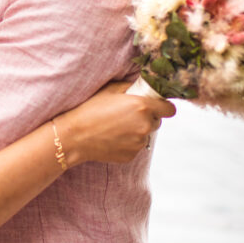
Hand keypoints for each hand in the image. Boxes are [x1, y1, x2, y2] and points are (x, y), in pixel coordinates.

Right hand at [57, 80, 175, 164]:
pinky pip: (136, 146)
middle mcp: (145, 126)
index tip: (155, 105)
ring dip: (137, 131)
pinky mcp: (131, 156)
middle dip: (147, 117)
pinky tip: (112, 137)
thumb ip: (131, 87)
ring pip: (145, 135)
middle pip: (157, 121)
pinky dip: (128, 142)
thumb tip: (142, 86)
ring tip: (116, 127)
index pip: (169, 109)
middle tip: (128, 114)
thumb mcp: (110, 90)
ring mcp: (139, 143)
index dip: (163, 106)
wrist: (74, 136)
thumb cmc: (89, 109)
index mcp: (142, 107)